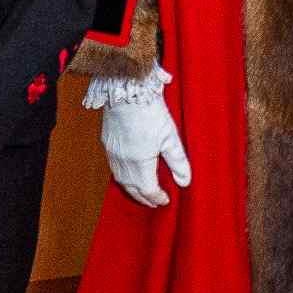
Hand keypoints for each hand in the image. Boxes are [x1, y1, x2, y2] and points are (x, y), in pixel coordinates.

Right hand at [101, 91, 191, 206]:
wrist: (126, 91)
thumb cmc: (149, 112)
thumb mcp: (170, 138)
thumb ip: (178, 162)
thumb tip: (185, 182)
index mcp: (139, 164)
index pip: (148, 190)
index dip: (157, 198)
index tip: (165, 200)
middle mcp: (123, 162)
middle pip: (132, 188)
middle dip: (143, 198)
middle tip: (154, 202)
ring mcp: (112, 153)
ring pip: (120, 179)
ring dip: (132, 188)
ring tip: (142, 191)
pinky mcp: (107, 143)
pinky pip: (113, 167)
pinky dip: (122, 176)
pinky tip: (129, 172)